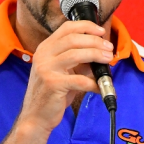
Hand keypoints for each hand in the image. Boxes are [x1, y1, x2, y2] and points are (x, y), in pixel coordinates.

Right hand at [17, 20, 113, 134]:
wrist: (35, 116)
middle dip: (95, 41)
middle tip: (109, 47)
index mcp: (45, 48)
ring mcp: (46, 69)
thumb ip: (78, 62)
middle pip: (74, 39)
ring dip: (96, 55)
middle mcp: (44, 55)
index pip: (67, 28)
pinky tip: (100, 87)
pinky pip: (80, 80)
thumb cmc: (51, 94)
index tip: (101, 31)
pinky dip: (94, 83)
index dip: (86, 26)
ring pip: (77, 54)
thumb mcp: (62, 72)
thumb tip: (101, 54)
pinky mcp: (53, 84)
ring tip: (108, 59)